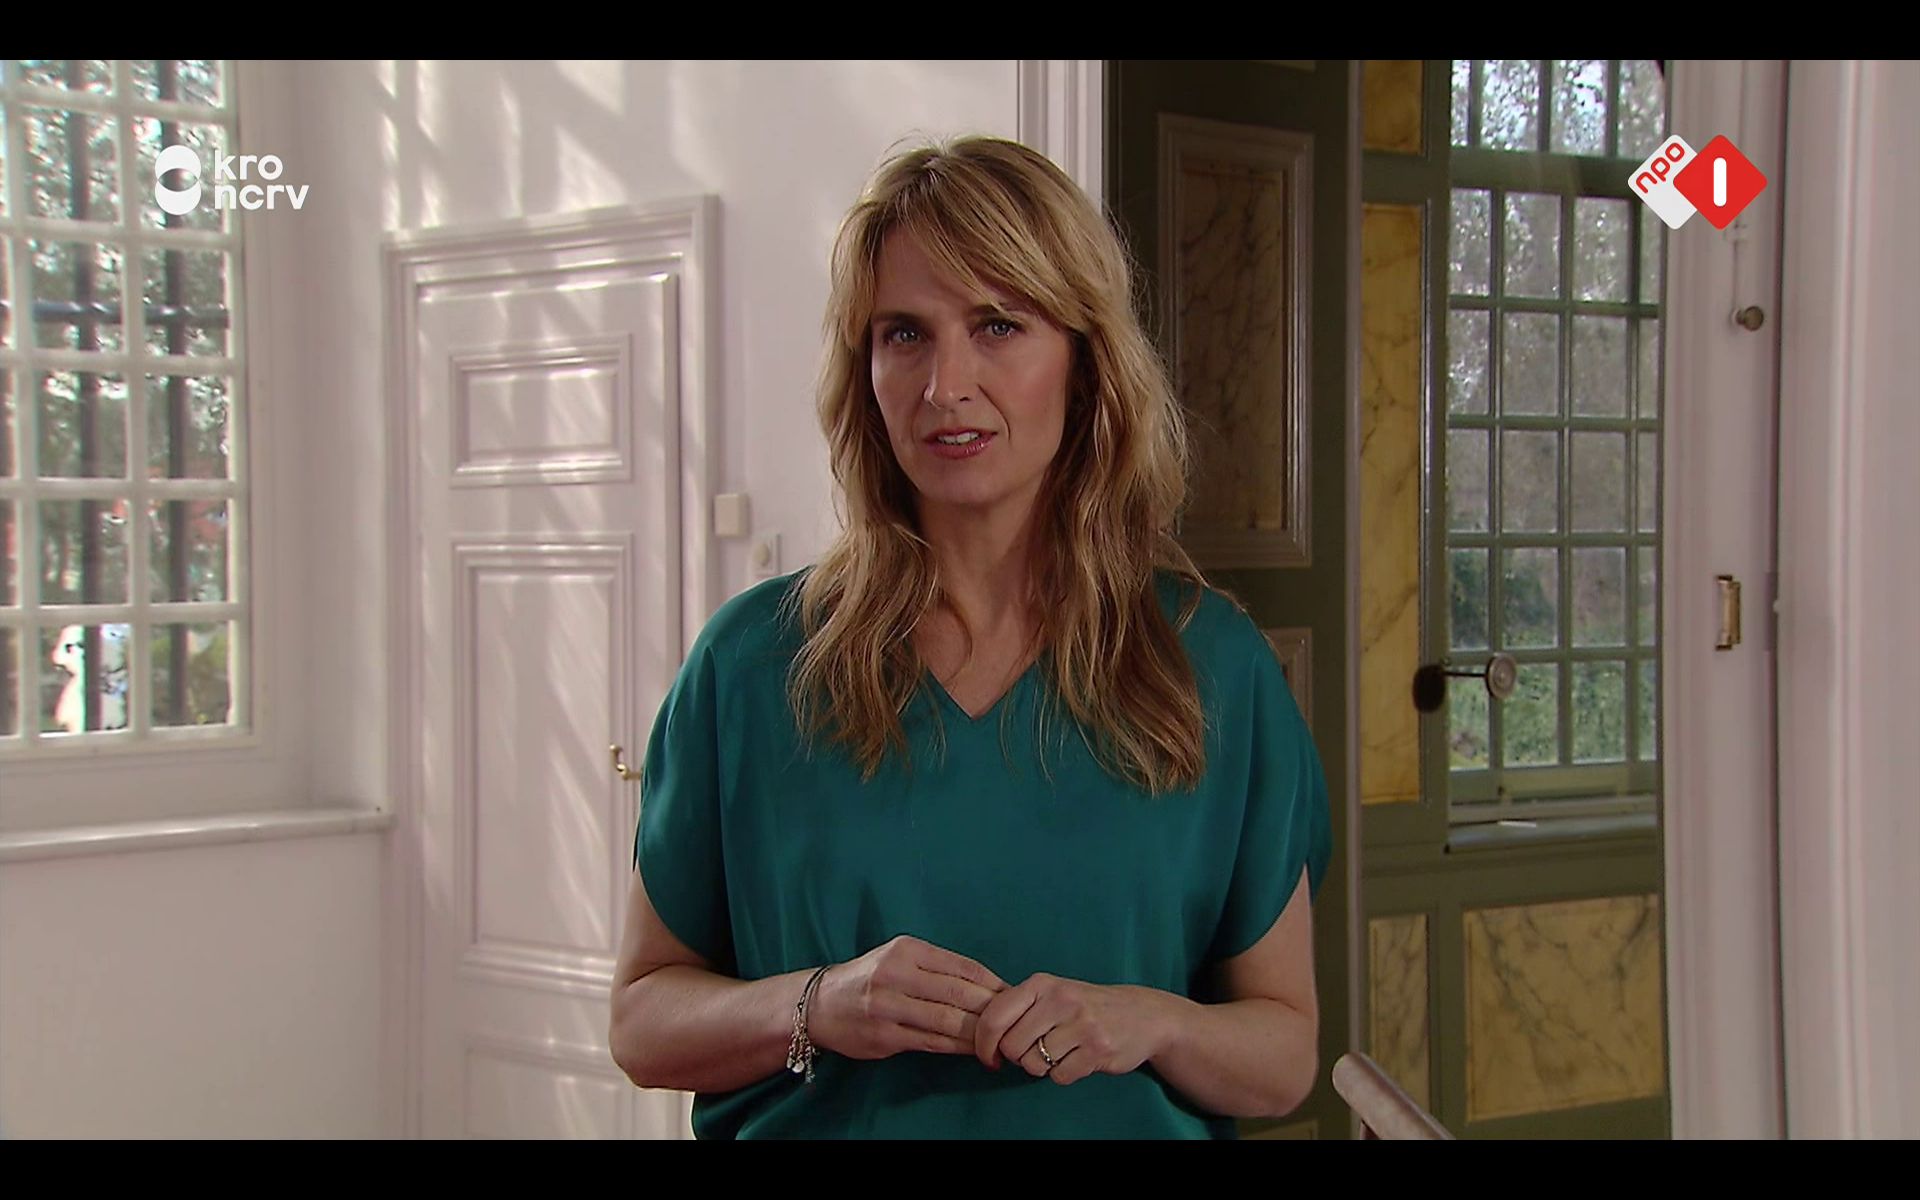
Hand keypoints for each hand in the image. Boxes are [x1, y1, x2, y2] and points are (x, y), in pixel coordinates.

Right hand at [806, 935, 1006, 1061]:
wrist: (821, 1003)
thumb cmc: (870, 978)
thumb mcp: (899, 957)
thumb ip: (937, 968)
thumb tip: (988, 985)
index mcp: (907, 950)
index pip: (962, 966)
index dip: (993, 983)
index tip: (1015, 995)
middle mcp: (896, 974)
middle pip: (958, 992)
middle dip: (991, 1009)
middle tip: (1015, 1020)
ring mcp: (888, 1006)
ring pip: (948, 1020)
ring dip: (979, 1032)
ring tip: (1001, 1039)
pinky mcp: (884, 1035)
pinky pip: (931, 1042)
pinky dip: (958, 1047)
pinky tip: (975, 1050)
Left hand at [973, 974, 1176, 1084]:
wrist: (1143, 1015)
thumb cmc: (1085, 1006)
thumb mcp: (1052, 993)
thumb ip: (1018, 1007)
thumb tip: (977, 1034)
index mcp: (1042, 984)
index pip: (994, 1016)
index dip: (983, 1043)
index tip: (989, 1057)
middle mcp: (1060, 1000)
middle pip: (1011, 1046)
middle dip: (1017, 1057)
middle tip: (1034, 1052)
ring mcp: (1081, 1025)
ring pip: (1034, 1064)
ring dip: (1041, 1067)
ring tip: (1059, 1052)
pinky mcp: (1098, 1050)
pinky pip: (1059, 1076)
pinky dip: (1063, 1075)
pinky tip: (1077, 1059)